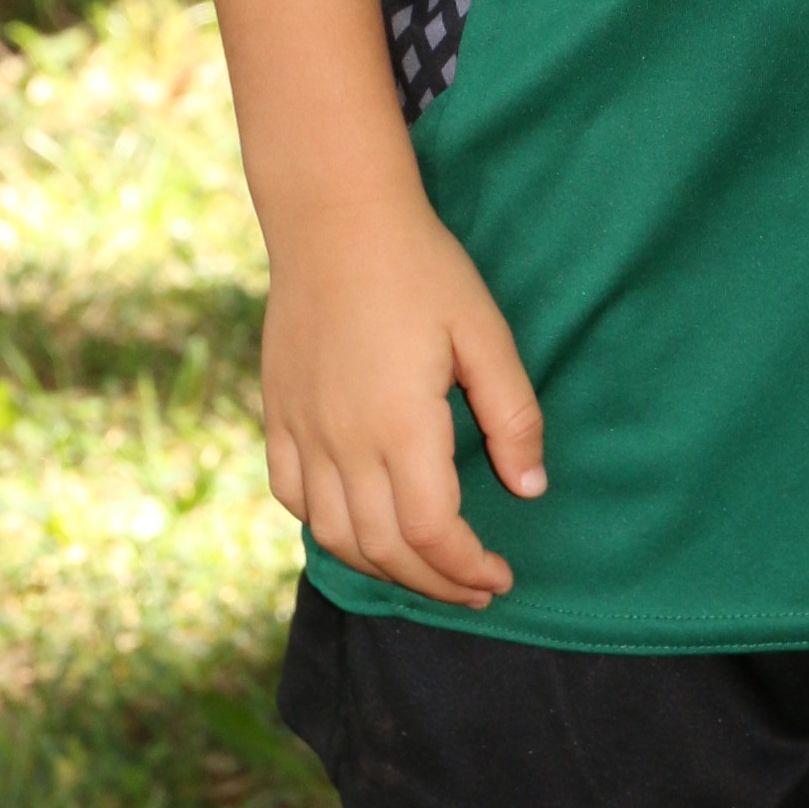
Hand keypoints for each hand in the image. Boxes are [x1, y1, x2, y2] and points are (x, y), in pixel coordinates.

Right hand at [261, 186, 544, 606]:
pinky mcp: (277, 415)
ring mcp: (302, 431)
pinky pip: (292, 497)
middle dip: (435, 583)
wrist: (335, 218)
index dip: (467, 569)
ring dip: (383, 567)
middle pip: (386, 550)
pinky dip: (326, 528)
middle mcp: (344, 442)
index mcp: (401, 426)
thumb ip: (511, 414)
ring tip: (425, 569)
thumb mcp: (484, 332)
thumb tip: (532, 487)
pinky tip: (357, 526)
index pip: (433, 534)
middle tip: (475, 588)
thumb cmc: (421, 268)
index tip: (500, 577)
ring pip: (334, 536)